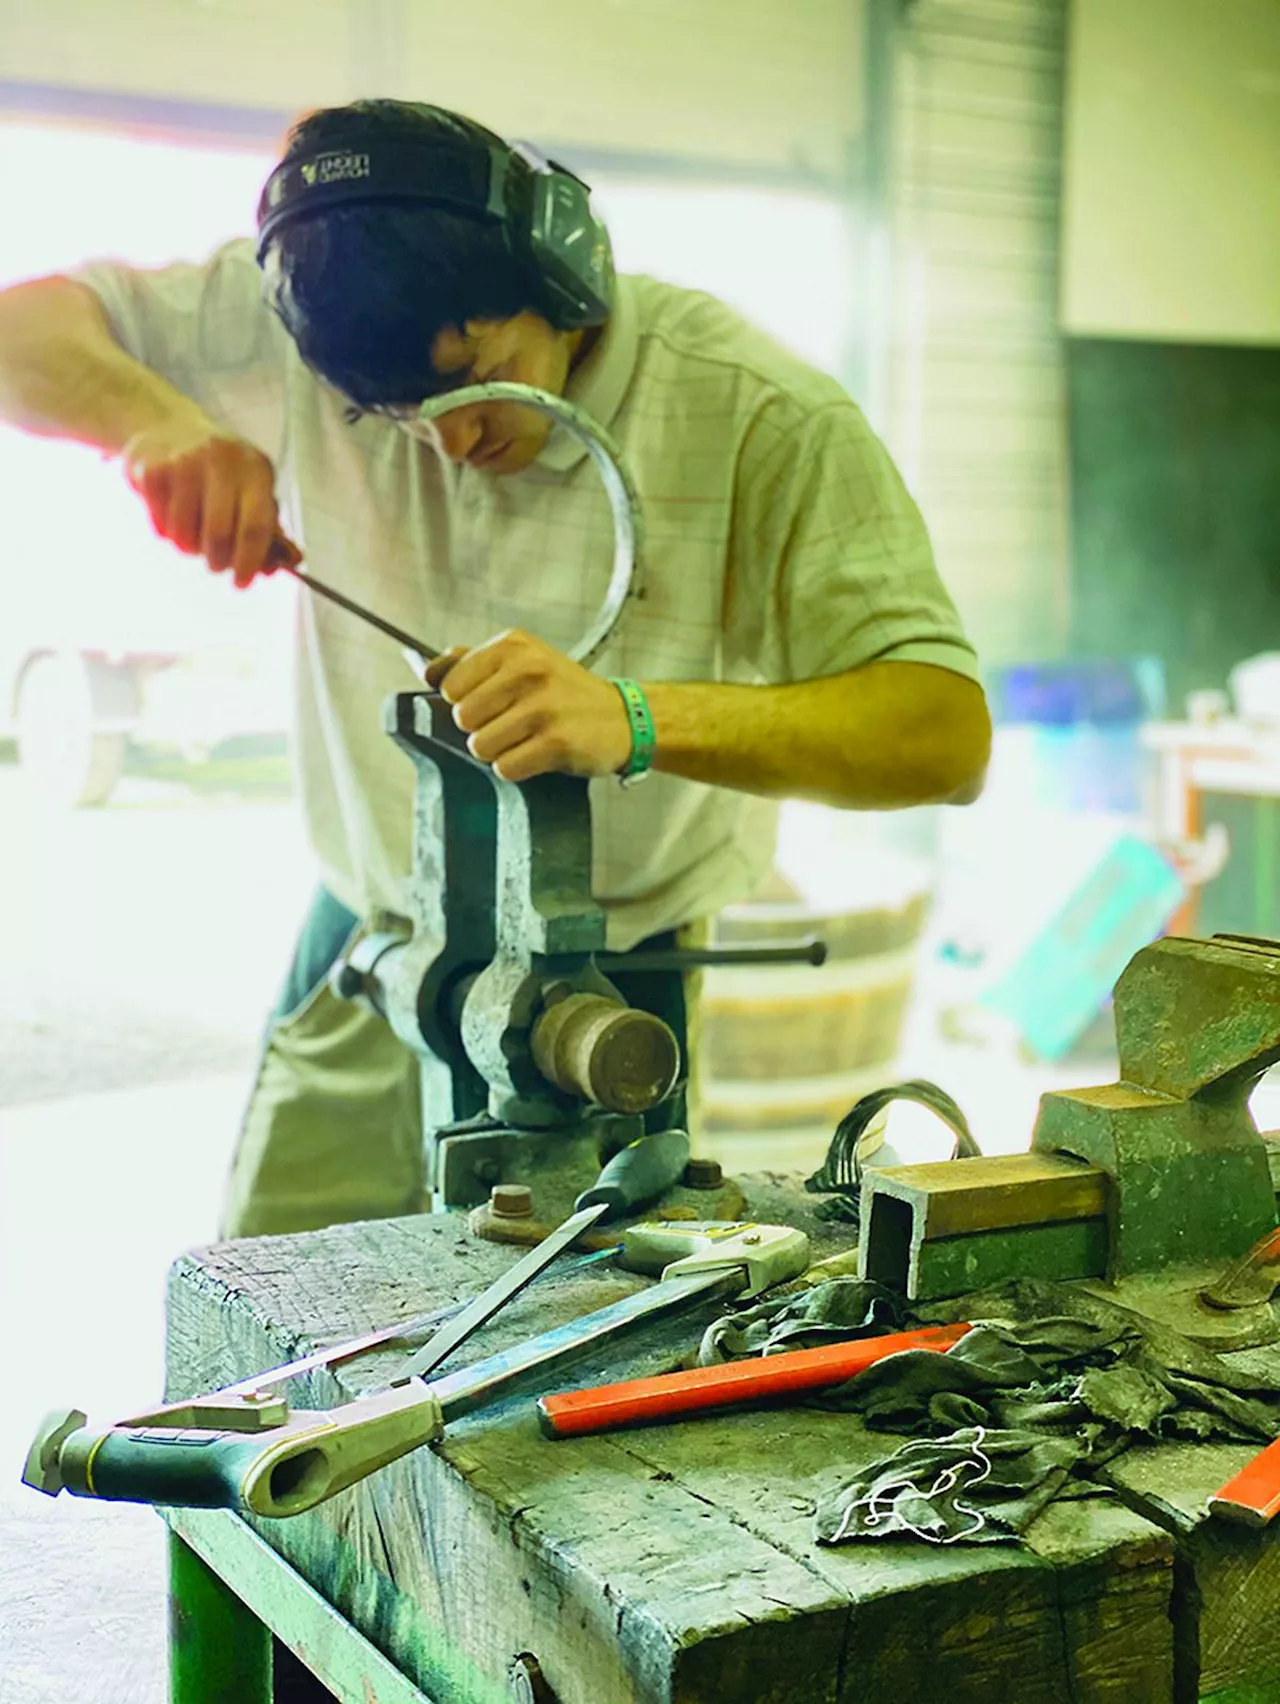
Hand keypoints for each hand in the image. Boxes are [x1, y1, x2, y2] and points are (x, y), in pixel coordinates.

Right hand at [121, 404, 300, 586]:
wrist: (164, 427)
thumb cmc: (218, 470)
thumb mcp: (250, 487)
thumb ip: (270, 527)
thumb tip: (290, 564)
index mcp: (256, 468)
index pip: (256, 526)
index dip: (250, 561)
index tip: (242, 582)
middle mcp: (222, 461)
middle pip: (219, 536)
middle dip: (218, 561)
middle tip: (215, 565)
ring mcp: (184, 463)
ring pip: (186, 536)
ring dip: (189, 548)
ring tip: (192, 534)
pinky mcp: (152, 470)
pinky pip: (160, 526)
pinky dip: (166, 533)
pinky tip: (171, 515)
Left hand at [425, 629, 632, 781]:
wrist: (623, 718)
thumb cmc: (565, 692)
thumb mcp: (524, 660)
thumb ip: (473, 661)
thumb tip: (428, 669)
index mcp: (513, 646)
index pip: (450, 684)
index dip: (462, 702)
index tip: (488, 704)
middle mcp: (528, 671)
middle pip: (462, 718)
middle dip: (480, 729)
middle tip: (510, 725)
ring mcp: (543, 707)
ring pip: (480, 745)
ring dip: (497, 751)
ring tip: (523, 740)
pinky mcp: (556, 742)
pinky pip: (506, 767)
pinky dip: (516, 768)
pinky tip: (536, 755)